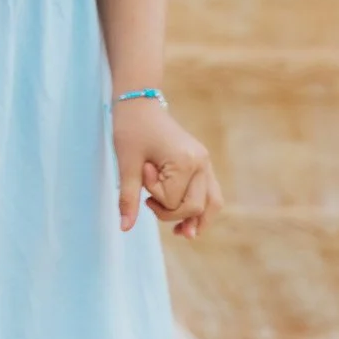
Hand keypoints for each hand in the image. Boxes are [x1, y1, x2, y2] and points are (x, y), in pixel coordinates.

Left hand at [113, 96, 220, 238]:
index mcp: (185, 161)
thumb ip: (128, 197)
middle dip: (172, 213)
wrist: (139, 103)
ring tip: (183, 234)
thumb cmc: (131, 129)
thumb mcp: (126, 164)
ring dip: (198, 220)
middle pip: (196, 207)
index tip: (142, 176)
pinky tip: (188, 222)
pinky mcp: (202, 162)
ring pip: (212, 202)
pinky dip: (201, 208)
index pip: (176, 202)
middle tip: (148, 202)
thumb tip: (125, 228)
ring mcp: (205, 161)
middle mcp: (201, 162)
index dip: (155, 200)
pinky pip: (210, 192)